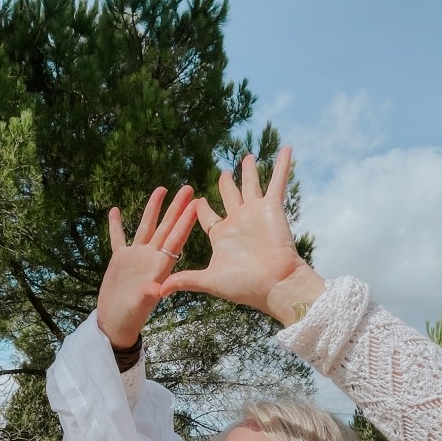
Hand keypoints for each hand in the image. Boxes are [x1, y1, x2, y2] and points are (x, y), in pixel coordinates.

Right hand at [96, 184, 198, 347]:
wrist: (116, 322)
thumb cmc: (131, 317)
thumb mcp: (140, 305)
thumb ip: (148, 294)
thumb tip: (156, 288)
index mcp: (160, 266)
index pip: (176, 239)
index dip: (185, 221)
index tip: (196, 204)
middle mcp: (150, 258)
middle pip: (166, 227)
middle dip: (176, 208)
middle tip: (188, 188)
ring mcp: (135, 257)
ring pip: (145, 227)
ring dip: (152, 209)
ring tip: (160, 189)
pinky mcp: (120, 260)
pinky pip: (118, 239)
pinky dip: (116, 226)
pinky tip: (115, 210)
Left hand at [159, 147, 325, 324]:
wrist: (273, 285)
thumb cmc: (243, 285)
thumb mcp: (208, 281)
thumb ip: (183, 280)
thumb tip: (155, 292)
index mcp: (221, 236)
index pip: (208, 217)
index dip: (201, 208)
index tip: (196, 200)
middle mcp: (238, 222)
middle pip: (229, 196)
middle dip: (226, 184)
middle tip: (223, 172)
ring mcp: (255, 213)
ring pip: (251, 184)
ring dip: (250, 171)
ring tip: (247, 157)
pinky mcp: (272, 208)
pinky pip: (277, 181)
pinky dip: (282, 165)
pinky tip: (286, 148)